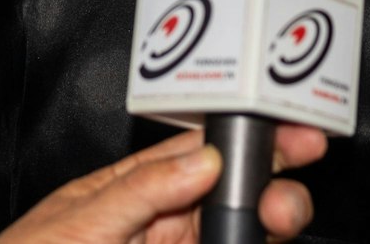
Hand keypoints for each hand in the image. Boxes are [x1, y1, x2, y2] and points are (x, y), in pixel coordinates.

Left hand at [0, 125, 327, 243]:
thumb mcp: (78, 223)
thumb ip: (140, 192)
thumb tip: (204, 160)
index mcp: (133, 189)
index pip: (202, 153)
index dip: (250, 140)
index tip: (292, 135)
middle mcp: (160, 224)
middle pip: (234, 196)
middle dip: (273, 186)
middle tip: (291, 194)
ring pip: (239, 233)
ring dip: (269, 223)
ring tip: (280, 220)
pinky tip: (264, 241)